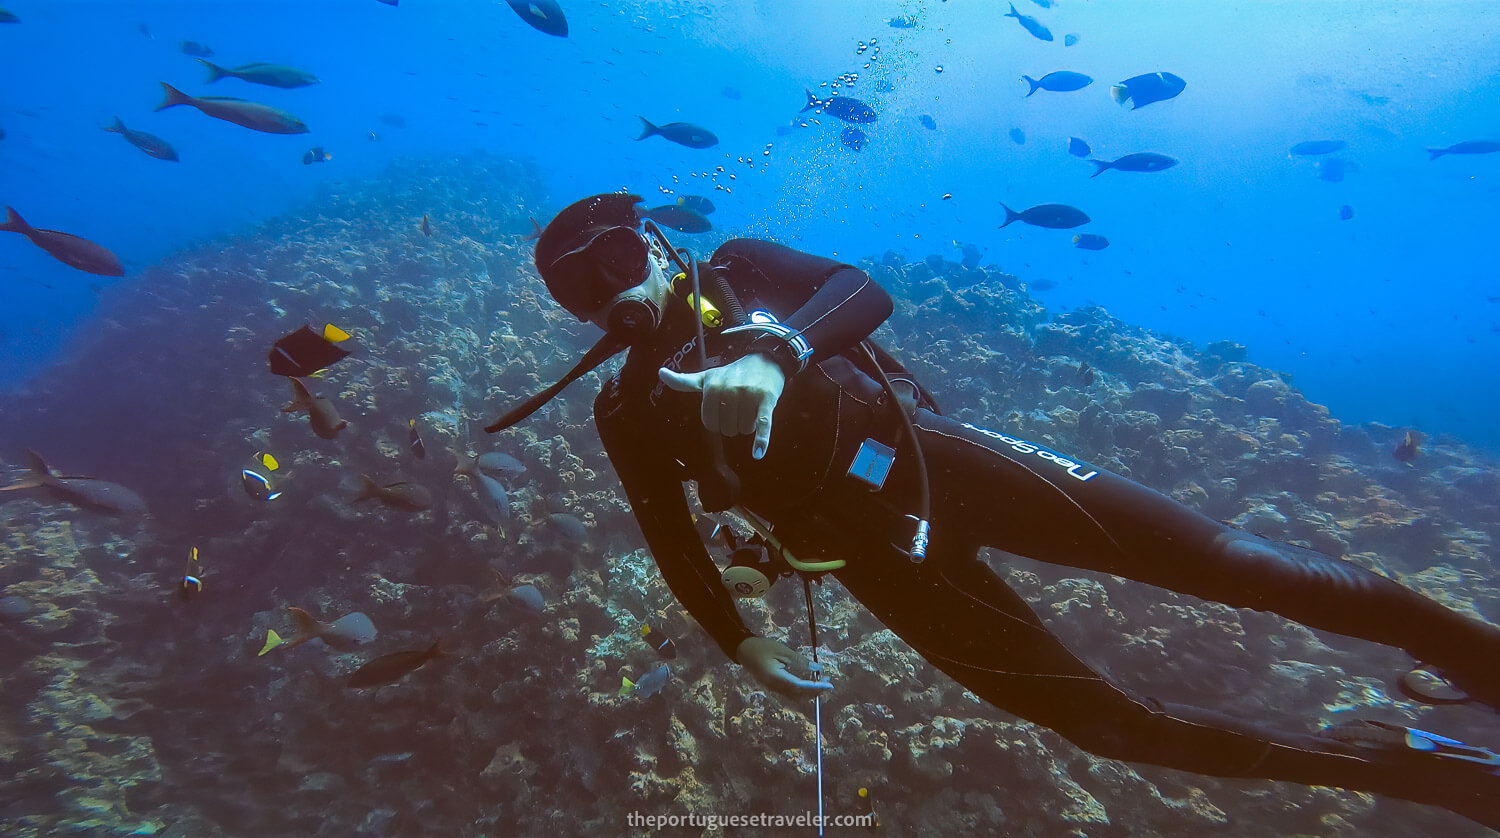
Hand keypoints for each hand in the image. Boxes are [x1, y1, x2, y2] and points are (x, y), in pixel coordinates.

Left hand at [659, 353, 784, 458]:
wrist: (766, 360)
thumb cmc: (733, 373)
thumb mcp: (708, 377)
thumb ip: (684, 381)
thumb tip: (660, 373)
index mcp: (712, 386)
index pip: (709, 423)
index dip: (717, 421)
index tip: (723, 409)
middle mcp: (729, 390)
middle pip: (727, 429)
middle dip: (733, 424)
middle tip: (739, 408)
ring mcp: (749, 396)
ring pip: (744, 430)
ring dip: (748, 425)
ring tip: (750, 409)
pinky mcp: (766, 401)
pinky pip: (763, 425)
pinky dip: (761, 440)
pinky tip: (757, 453)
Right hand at [735, 637, 832, 698]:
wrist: (743, 650)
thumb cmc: (762, 647)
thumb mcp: (782, 651)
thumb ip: (800, 661)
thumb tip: (817, 669)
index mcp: (776, 678)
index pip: (800, 686)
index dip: (815, 686)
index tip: (828, 683)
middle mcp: (775, 687)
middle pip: (798, 695)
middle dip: (814, 690)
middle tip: (826, 680)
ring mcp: (773, 689)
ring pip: (795, 696)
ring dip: (809, 691)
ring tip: (819, 681)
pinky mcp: (773, 687)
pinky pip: (790, 693)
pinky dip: (801, 690)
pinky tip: (807, 682)